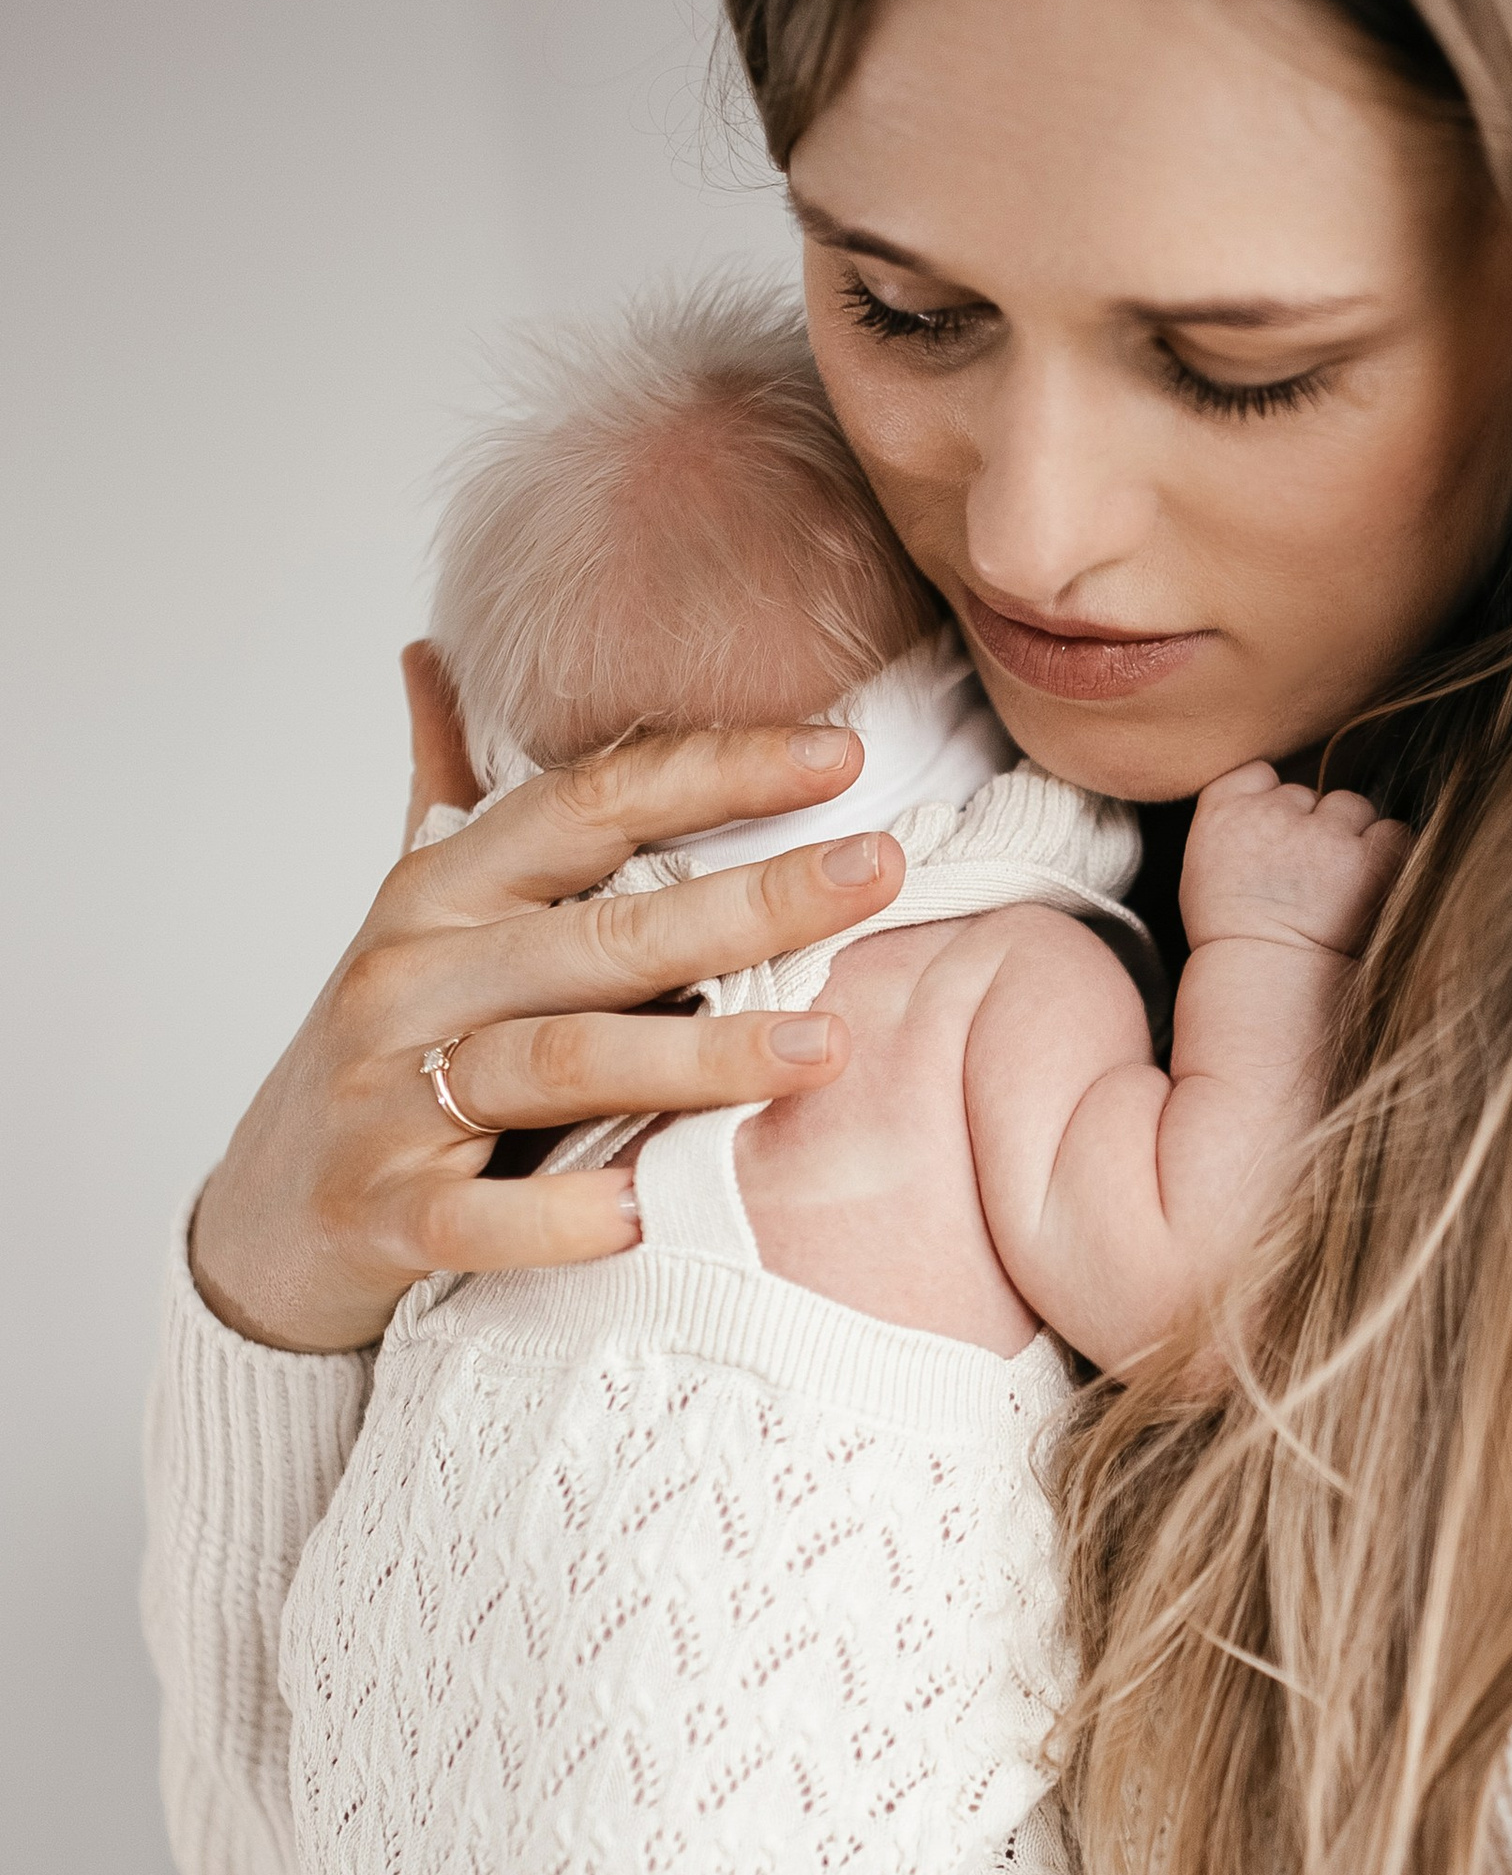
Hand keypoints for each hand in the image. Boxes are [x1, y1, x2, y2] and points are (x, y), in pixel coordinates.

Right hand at [187, 641, 906, 1352]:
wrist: (269, 1223)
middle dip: (749, 899)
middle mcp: (412, 979)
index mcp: (438, 892)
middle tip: (879, 873)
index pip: (587, 804)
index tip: (844, 753)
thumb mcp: (418, 919)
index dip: (713, 771)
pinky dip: (556, 1217)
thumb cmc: (383, 1055)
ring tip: (824, 1049)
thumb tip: (432, 651)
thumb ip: (447, 792)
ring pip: (559, 1063)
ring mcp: (391, 1100)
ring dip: (695, 1059)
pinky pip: (476, 1217)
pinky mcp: (385, 1216)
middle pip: (601, 932)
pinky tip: (641, 1213)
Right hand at [1176, 763, 1409, 958]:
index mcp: (1223, 808)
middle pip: (1310, 794)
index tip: (1273, 838)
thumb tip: (1275, 807)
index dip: (1272, 802)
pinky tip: (1370, 889)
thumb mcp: (1205, 868)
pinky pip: (1394, 833)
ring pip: (1352, 808)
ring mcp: (1324, 832)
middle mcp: (1274, 811)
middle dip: (1313, 827)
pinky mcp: (1368, 858)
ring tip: (1339, 887)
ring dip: (1352, 838)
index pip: (1259, 774)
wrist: (1260, 985)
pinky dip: (1388, 855)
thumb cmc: (1232, 938)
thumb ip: (1237, 825)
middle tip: (1308, 878)